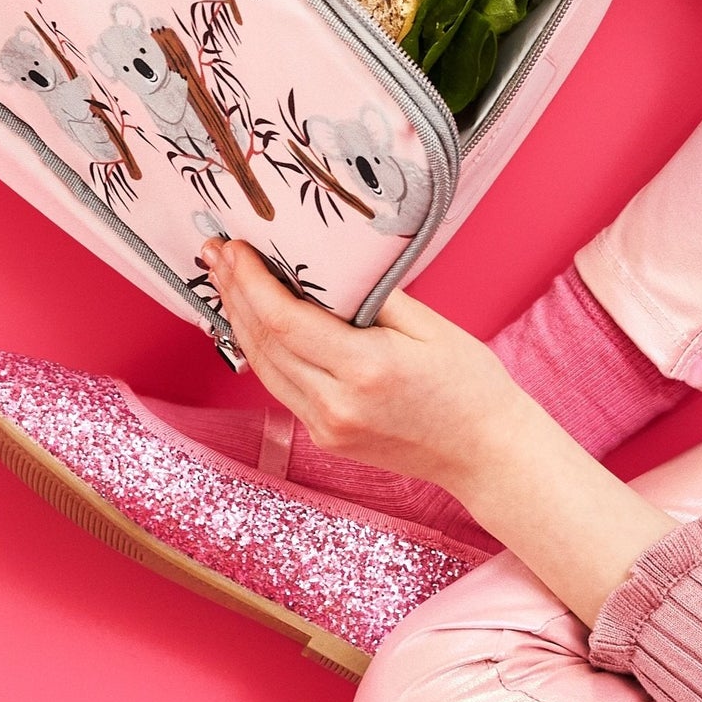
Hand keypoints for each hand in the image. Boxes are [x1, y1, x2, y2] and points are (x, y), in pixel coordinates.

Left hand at [204, 238, 526, 498]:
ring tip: (224, 280)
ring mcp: (327, 427)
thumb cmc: (469, 384)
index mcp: (364, 370)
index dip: (251, 282)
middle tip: (215, 252)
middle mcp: (336, 405)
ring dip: (239, 321)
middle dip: (234, 293)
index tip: (234, 247)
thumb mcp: (430, 325)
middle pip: (264, 343)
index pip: (285, 322)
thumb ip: (374, 294)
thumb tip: (327, 263)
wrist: (487, 453)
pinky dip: (262, 350)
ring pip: (263, 368)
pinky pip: (281, 386)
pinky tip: (254, 322)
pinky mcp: (327, 437)